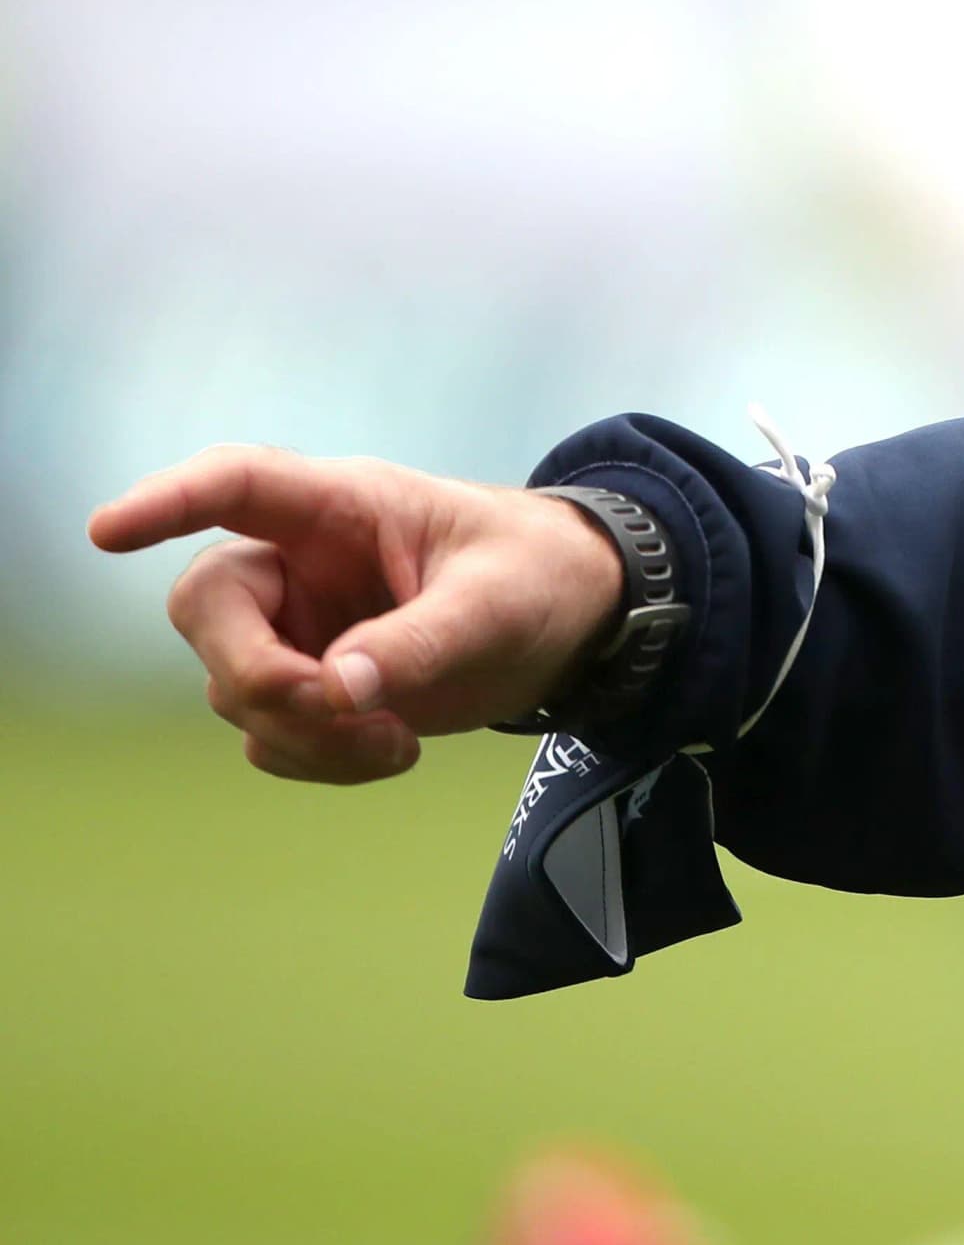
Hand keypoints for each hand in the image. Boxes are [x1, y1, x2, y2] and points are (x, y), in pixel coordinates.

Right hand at [90, 447, 627, 783]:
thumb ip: (422, 642)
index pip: (238, 484)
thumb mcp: (500, 604)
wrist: (574, 623)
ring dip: (306, 733)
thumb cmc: (538, 577)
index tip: (108, 533)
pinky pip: (272, 736)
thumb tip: (335, 690)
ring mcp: (297, 627)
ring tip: (398, 740)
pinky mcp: (310, 686)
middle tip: (337, 707)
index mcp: (343, 508)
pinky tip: (395, 748)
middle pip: (209, 607)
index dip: (168, 501)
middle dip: (256, 671)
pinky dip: (320, 759)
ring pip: (237, 688)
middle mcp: (300, 564)